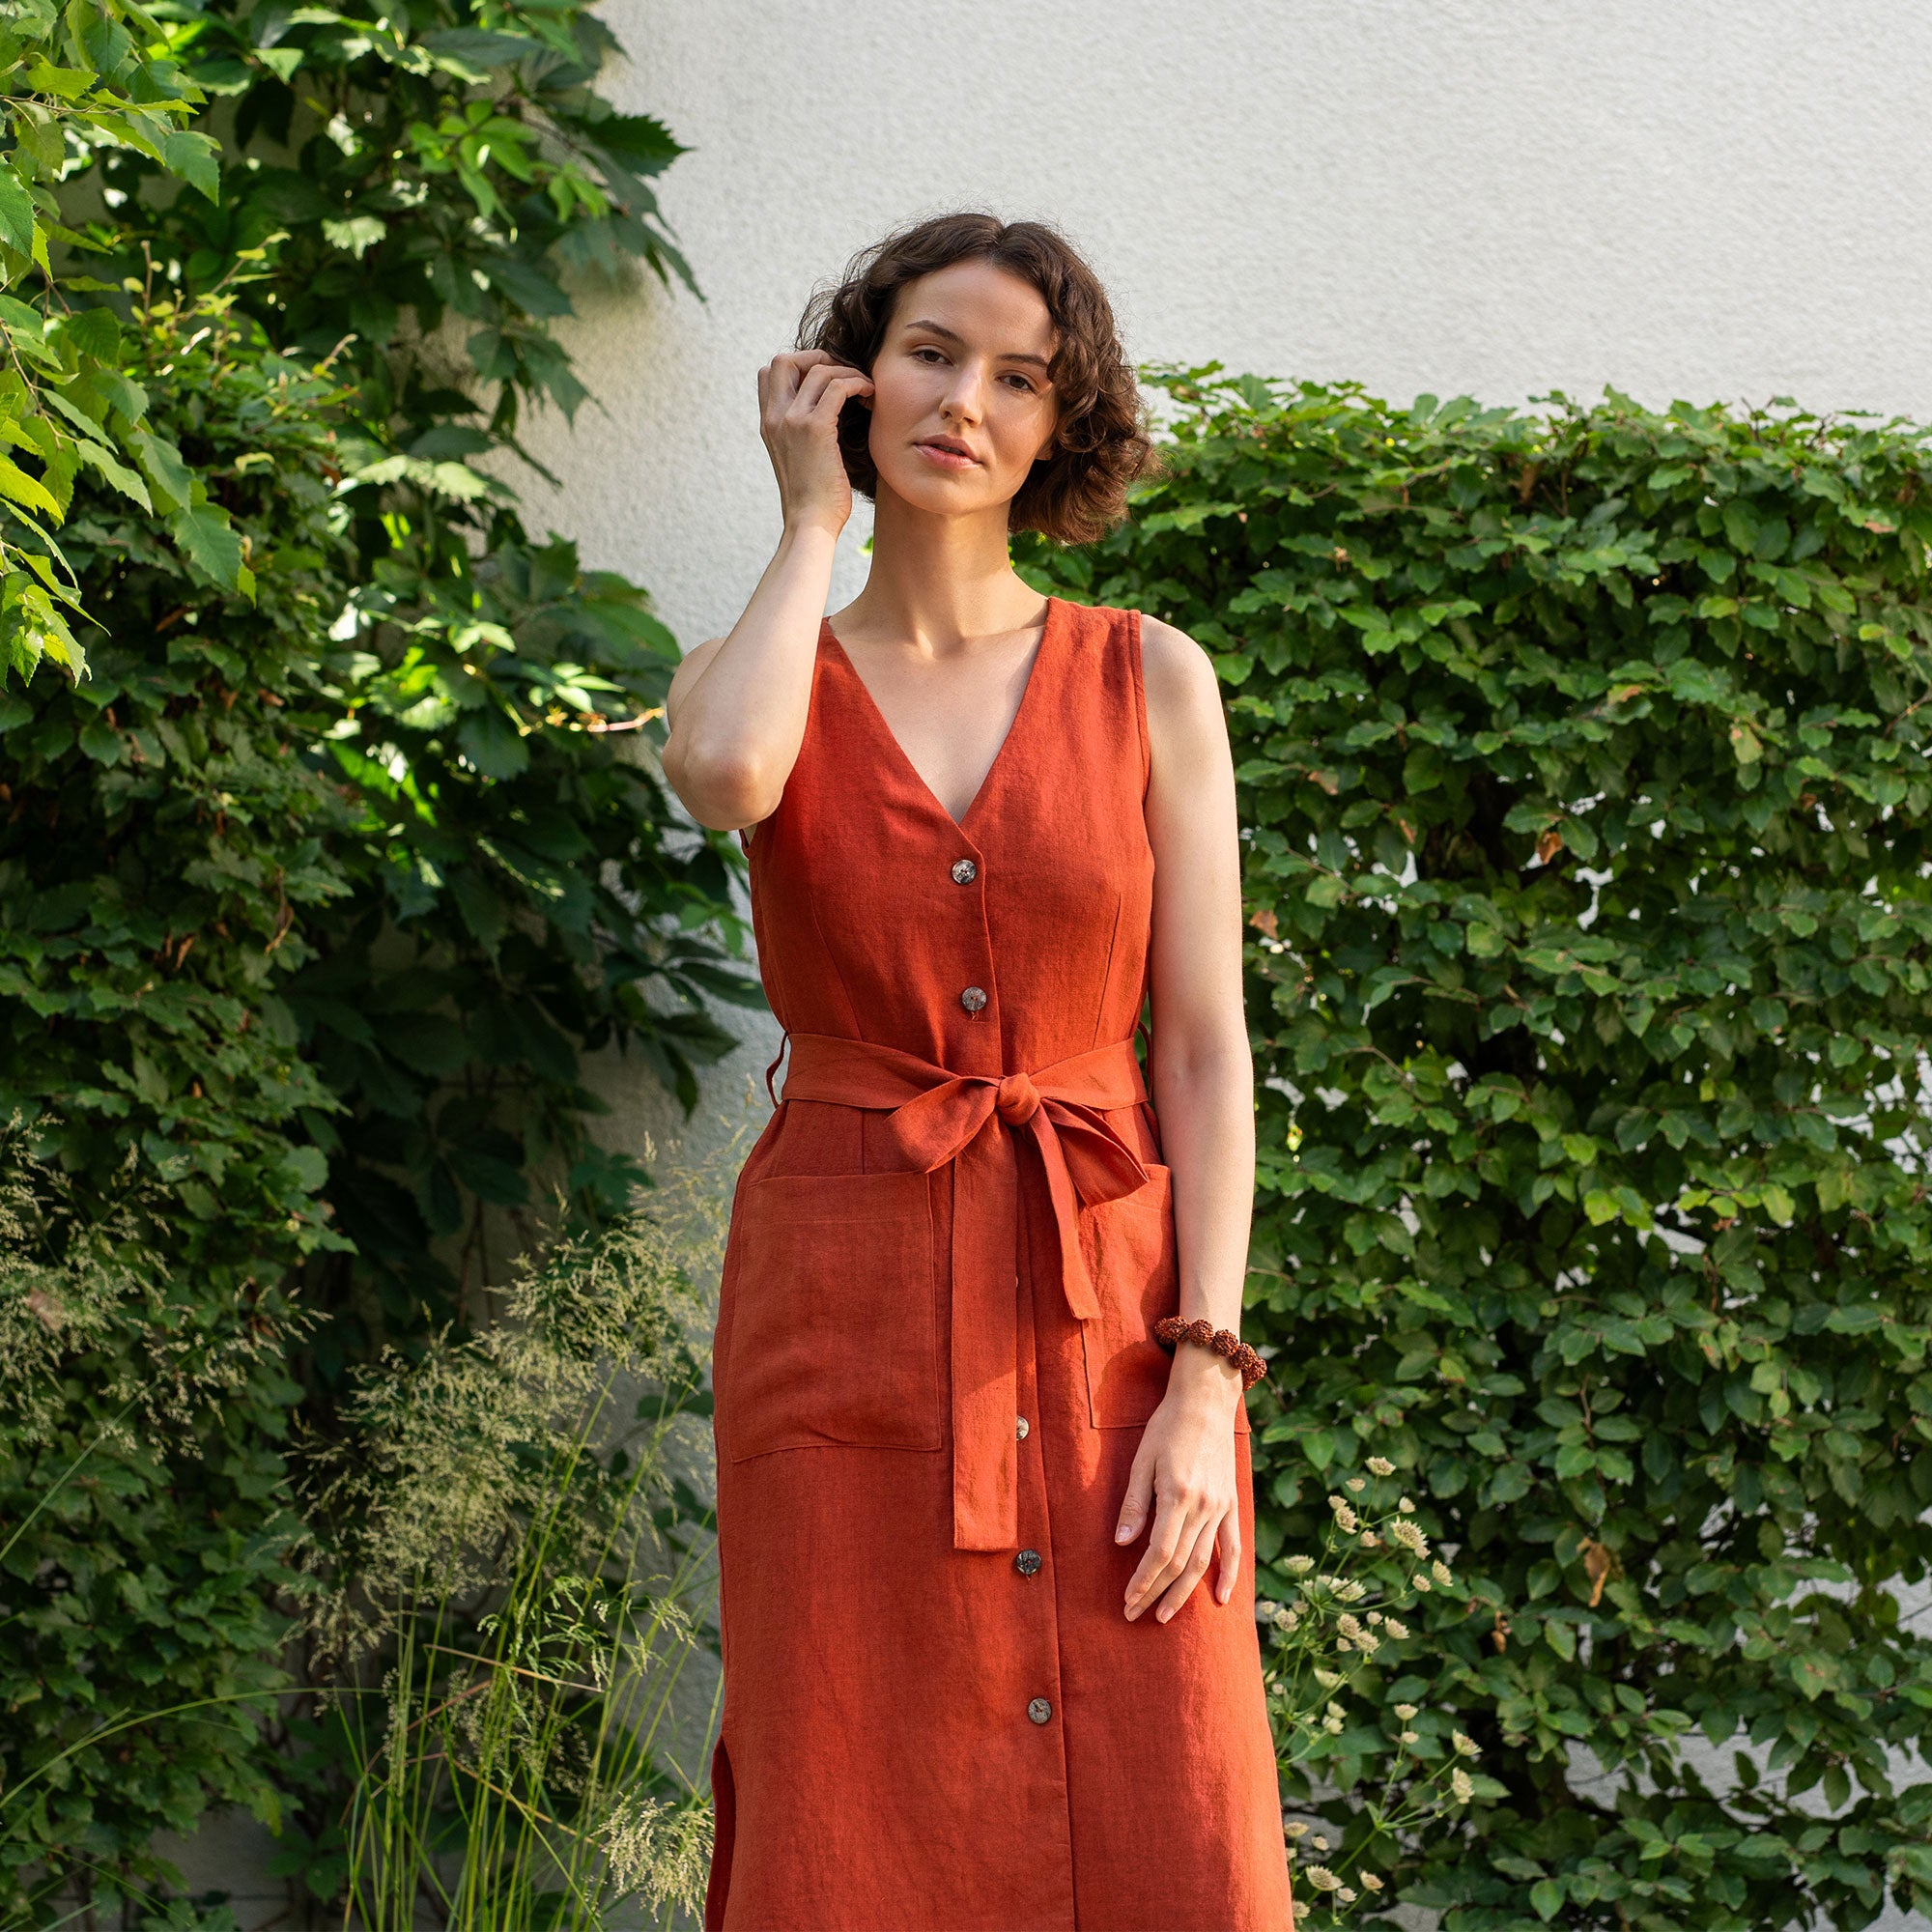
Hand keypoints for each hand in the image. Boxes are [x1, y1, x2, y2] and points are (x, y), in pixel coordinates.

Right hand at [757, 349, 874, 537]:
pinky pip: (838, 385)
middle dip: (818, 357)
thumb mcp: (800, 459)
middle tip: (844, 375)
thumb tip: (830, 414)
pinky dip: (857, 383)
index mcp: (768, 424)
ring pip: (818, 368)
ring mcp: (791, 420)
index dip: (799, 366)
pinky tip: (870, 396)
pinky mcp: (815, 428)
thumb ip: (803, 433)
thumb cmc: (814, 500)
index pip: (770, 372)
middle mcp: (774, 417)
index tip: (827, 381)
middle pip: (784, 359)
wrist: (811, 525)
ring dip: (847, 372)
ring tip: (865, 389)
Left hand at [1115, 1347, 1244, 1622]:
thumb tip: (1122, 1543)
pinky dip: (1229, 1574)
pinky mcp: (1231, 1503)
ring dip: (1184, 1592)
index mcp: (1177, 1494)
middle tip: (1135, 1615)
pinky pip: (1234, 1546)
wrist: (1206, 1401)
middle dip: (1156, 1592)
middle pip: (1180, 1563)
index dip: (1143, 1580)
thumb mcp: (1141, 1460)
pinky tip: (1221, 1599)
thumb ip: (1134, 1504)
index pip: (1160, 1552)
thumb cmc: (1166, 1426)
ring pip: (1204, 1561)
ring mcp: (1221, 1507)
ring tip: (1164, 1614)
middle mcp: (1203, 1506)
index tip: (1128, 1599)